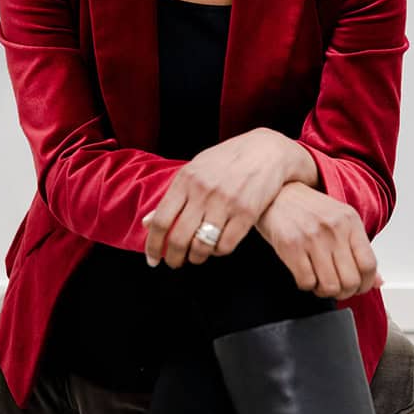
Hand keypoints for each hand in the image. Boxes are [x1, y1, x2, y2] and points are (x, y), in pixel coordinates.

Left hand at [140, 128, 297, 269]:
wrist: (266, 150)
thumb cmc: (227, 160)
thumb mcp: (196, 170)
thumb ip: (173, 196)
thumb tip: (147, 222)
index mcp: (186, 179)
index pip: (161, 220)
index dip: (153, 245)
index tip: (152, 260)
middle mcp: (203, 191)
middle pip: (179, 238)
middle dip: (173, 258)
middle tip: (174, 263)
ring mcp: (225, 202)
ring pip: (202, 246)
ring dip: (196, 258)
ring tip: (195, 256)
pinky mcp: (246, 213)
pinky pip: (225, 245)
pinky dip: (218, 252)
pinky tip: (216, 247)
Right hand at [255, 181, 383, 298]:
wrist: (276, 193)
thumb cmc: (307, 208)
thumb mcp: (339, 220)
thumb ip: (358, 250)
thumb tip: (377, 281)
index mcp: (350, 220)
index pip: (369, 264)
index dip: (366, 284)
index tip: (358, 287)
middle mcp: (333, 228)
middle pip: (351, 280)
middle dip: (344, 292)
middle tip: (336, 287)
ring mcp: (312, 236)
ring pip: (330, 286)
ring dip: (324, 291)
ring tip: (319, 280)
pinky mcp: (291, 245)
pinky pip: (306, 282)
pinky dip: (306, 284)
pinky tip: (304, 273)